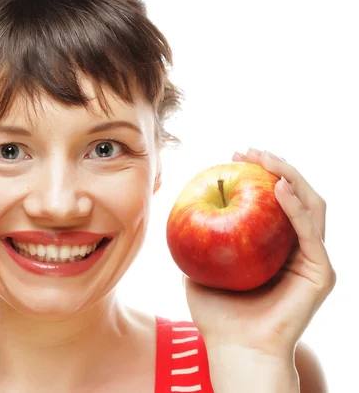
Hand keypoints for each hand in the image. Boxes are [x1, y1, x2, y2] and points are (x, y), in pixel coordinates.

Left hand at [183, 148, 335, 359]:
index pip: (273, 201)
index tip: (232, 156)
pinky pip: (309, 232)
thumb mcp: (198, 271)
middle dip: (274, 166)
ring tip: (264, 159)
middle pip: (296, 195)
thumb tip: (179, 219)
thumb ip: (197, 246)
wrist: (234, 349)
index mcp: (274, 248)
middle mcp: (297, 249)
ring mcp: (311, 260)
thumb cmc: (217, 316)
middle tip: (247, 150)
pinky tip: (277, 188)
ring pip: (311, 205)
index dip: (258, 175)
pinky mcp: (321, 272)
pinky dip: (296, 207)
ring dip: (289, 176)